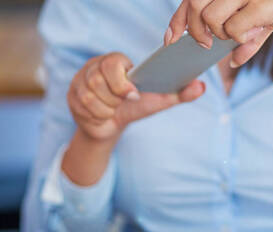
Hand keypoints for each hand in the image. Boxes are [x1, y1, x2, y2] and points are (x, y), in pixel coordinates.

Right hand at [63, 52, 205, 185]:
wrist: (110, 128)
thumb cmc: (134, 108)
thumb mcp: (156, 101)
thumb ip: (177, 93)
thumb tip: (200, 87)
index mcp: (115, 62)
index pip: (113, 62)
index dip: (121, 79)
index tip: (133, 94)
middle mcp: (94, 67)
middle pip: (98, 80)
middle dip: (114, 98)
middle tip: (123, 104)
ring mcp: (79, 81)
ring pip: (89, 95)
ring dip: (106, 109)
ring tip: (113, 110)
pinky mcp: (71, 96)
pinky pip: (82, 106)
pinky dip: (97, 115)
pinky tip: (102, 115)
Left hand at [164, 0, 272, 65]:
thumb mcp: (266, 18)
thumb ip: (248, 36)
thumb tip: (233, 60)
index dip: (177, 18)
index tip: (170, 38)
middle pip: (196, 6)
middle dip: (194, 32)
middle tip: (204, 45)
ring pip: (211, 20)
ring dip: (220, 35)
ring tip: (237, 36)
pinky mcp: (262, 2)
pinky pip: (235, 30)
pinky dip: (241, 39)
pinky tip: (253, 36)